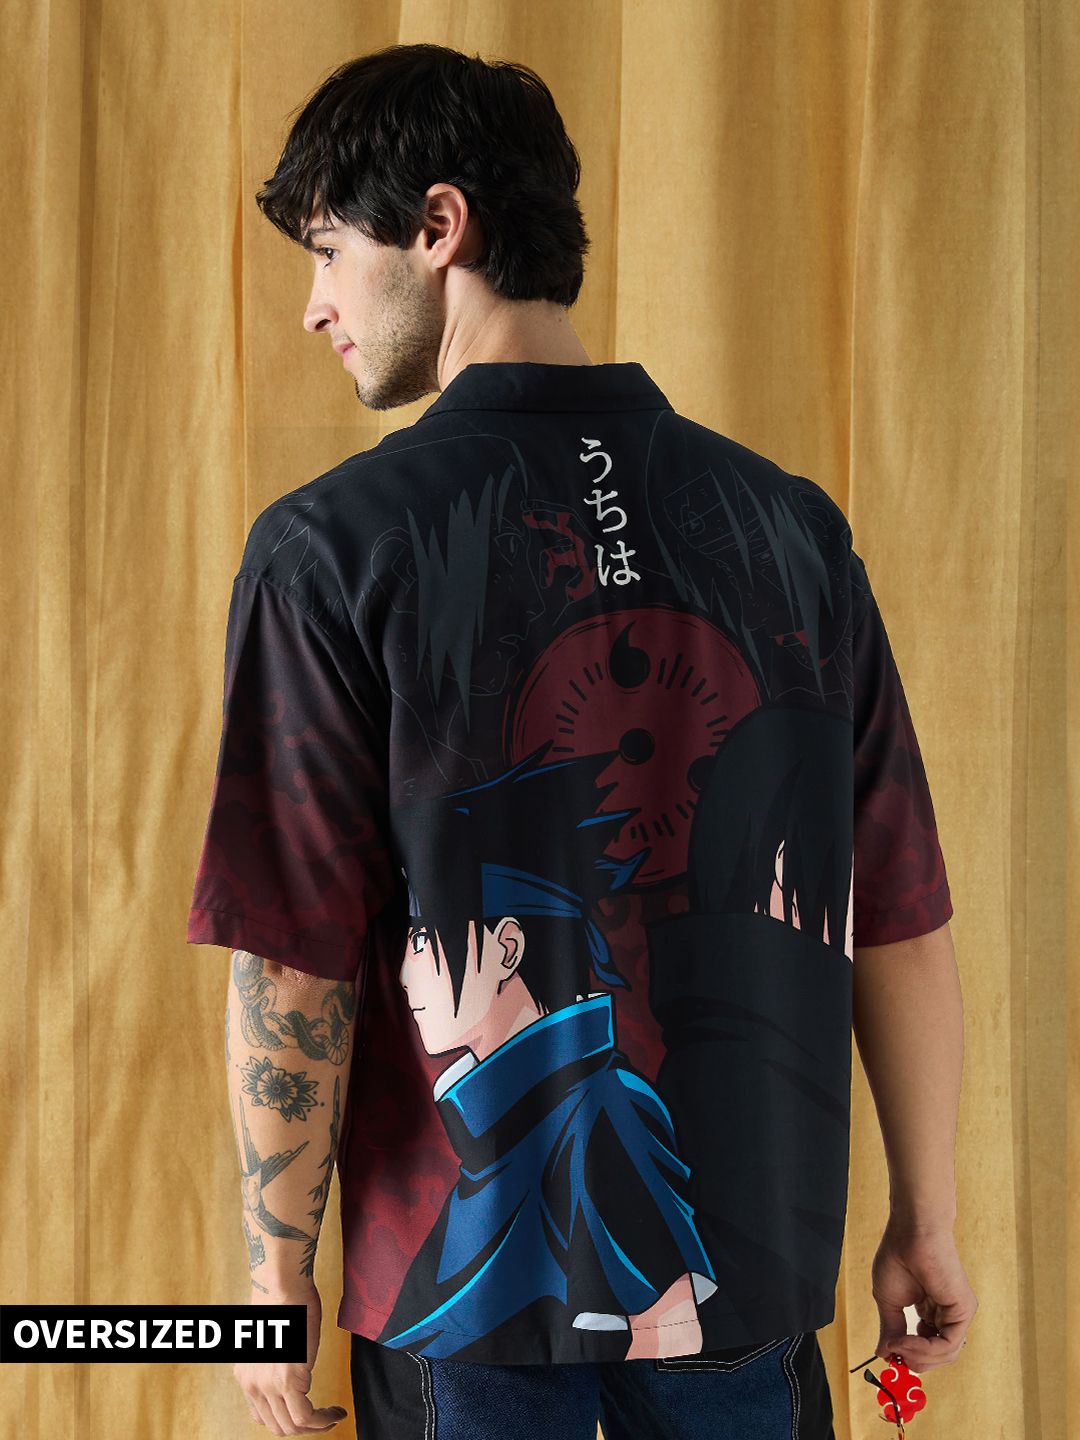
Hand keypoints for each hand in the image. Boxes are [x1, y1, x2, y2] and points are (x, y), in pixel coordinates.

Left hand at [233, 1284, 348, 1434]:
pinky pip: (306, 1417)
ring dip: (316, 1427)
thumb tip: (290, 1372)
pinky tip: (335, 1412)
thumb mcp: (269, 1339)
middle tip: (323, 1419)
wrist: (280, 1286)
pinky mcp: (288, 1380)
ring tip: (332, 1417)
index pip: (262, 1416)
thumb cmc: (280, 1300)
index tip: (304, 1414)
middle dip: (303, 1429)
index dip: (285, 1420)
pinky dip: (323, 1420)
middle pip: (277, 1426)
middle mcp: (253, 1385)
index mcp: (246, 1376)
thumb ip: (273, 1362)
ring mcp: (269, 1385)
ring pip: (292, 1427)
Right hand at [871, 1221, 977, 1372]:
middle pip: (937, 1357)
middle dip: (912, 1360)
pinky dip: (925, 1348)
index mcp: (931, 1312)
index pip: (927, 1348)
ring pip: (944, 1356)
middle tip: (892, 1353)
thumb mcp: (888, 1301)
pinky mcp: (964, 1310)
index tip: (889, 1354)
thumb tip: (883, 1354)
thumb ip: (891, 1329)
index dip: (908, 1355)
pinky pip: (948, 1345)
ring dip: (917, 1356)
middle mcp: (947, 1315)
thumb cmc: (898, 1257)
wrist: (911, 1233)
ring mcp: (957, 1314)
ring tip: (897, 1344)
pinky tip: (906, 1339)